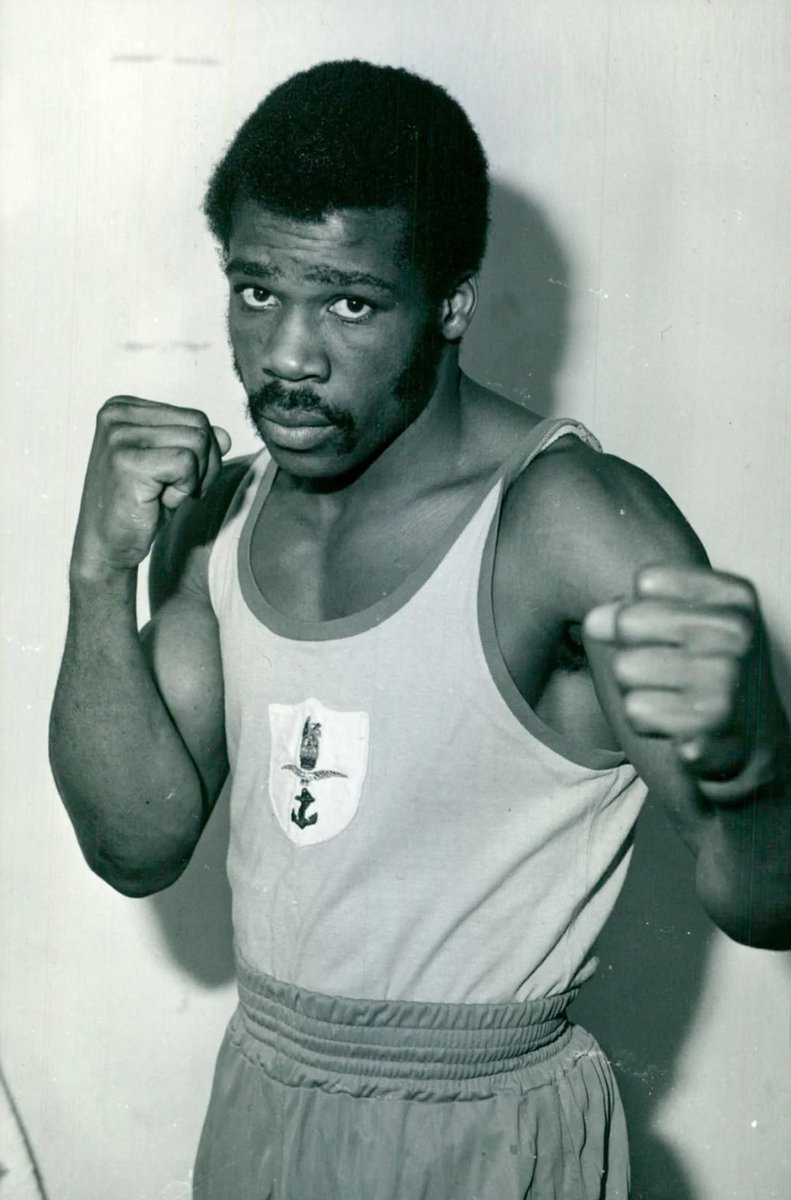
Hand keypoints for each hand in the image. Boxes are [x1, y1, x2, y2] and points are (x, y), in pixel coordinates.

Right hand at [72, 396, 230, 578]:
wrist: (106, 544)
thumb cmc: (137, 505)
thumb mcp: (172, 468)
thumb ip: (195, 445)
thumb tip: (225, 436)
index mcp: (124, 408)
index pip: (194, 416)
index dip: (203, 453)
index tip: (176, 478)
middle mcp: (117, 414)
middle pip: (199, 424)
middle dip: (205, 464)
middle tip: (177, 490)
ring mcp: (119, 436)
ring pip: (198, 441)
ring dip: (194, 478)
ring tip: (164, 494)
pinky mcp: (126, 460)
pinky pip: (186, 463)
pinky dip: (183, 488)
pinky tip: (158, 501)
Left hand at [583, 564, 769, 783]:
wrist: (750, 738)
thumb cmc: (706, 669)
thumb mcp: (684, 624)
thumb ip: (635, 610)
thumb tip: (595, 620)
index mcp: (735, 597)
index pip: (648, 580)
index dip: (643, 608)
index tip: (669, 632)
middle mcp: (737, 634)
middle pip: (627, 622)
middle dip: (631, 649)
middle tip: (666, 670)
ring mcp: (727, 682)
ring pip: (624, 669)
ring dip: (636, 688)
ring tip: (673, 697)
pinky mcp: (708, 728)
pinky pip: (636, 712)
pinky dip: (648, 722)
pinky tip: (679, 725)